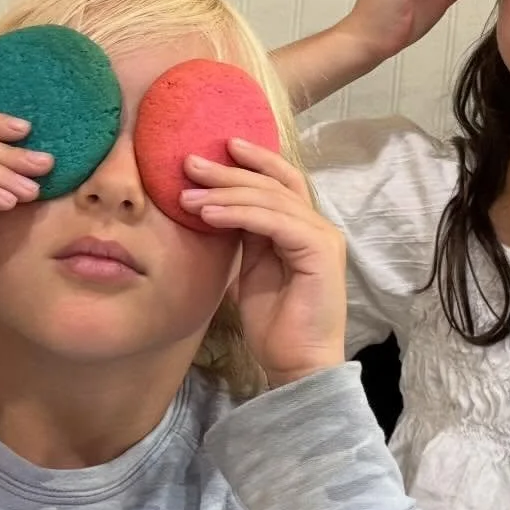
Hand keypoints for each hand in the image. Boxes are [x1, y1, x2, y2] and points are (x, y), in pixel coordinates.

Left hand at [180, 138, 346, 385]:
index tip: (219, 146)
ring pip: (272, 199)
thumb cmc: (275, 322)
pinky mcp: (319, 251)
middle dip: (230, 171)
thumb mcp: (252, 269)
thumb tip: (218, 208)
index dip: (253, 161)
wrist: (298, 362)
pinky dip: (241, 214)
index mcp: (303, 227)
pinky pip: (275, 222)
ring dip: (226, 193)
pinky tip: (210, 215)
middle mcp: (318, 225)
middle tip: (190, 163)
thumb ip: (246, 238)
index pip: (281, 181)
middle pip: (274, 184)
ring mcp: (322, 237)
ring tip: (187, 194)